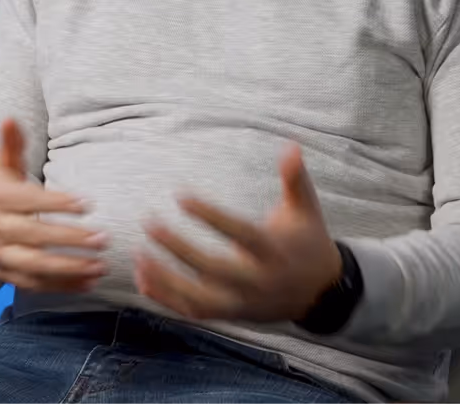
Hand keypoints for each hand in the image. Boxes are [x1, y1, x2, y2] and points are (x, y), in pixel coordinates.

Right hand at [0, 118, 109, 293]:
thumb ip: (10, 144)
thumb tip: (11, 118)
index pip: (29, 201)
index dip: (56, 203)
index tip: (87, 204)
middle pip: (33, 237)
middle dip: (69, 239)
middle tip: (102, 238)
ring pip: (32, 266)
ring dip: (67, 270)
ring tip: (99, 267)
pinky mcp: (0, 273)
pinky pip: (31, 284)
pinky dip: (59, 287)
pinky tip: (88, 283)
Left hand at [133, 143, 342, 322]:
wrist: (320, 292)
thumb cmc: (308, 239)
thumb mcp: (306, 207)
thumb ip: (295, 178)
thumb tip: (291, 145)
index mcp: (274, 251)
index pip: (239, 233)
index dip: (210, 215)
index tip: (180, 195)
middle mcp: (258, 281)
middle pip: (213, 270)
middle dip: (178, 249)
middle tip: (149, 223)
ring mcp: (244, 302)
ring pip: (198, 299)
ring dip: (165, 280)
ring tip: (138, 254)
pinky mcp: (232, 315)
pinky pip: (195, 312)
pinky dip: (167, 299)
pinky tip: (143, 278)